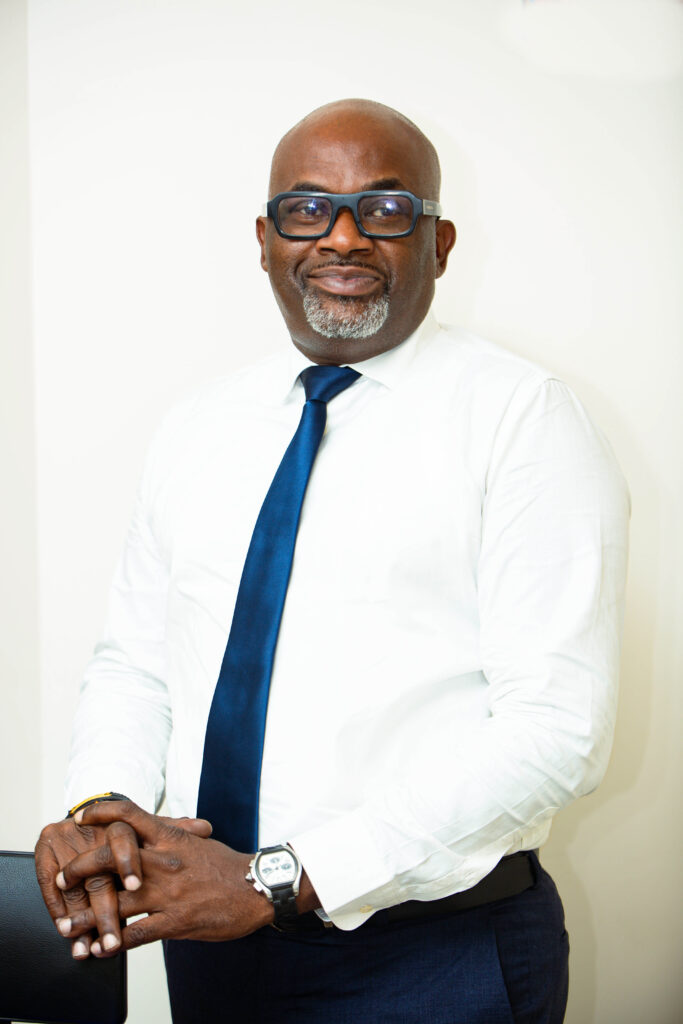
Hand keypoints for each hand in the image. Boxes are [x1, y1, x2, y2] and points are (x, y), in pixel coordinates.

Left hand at [53, 800, 274, 952]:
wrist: (257, 888)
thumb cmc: (226, 865)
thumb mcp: (198, 840)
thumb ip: (171, 833)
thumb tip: (151, 824)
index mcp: (170, 837)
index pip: (129, 815)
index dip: (100, 813)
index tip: (78, 818)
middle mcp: (164, 861)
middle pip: (109, 858)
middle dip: (78, 870)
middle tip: (59, 880)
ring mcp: (169, 892)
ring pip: (116, 902)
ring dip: (86, 917)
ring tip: (67, 927)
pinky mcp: (177, 921)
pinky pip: (136, 934)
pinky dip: (113, 943)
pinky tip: (100, 949)